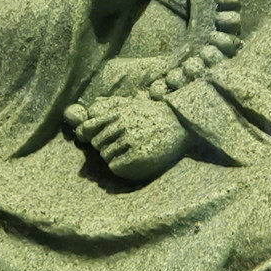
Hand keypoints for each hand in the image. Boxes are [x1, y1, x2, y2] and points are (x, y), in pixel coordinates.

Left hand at [65, 94, 190, 181]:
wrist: (182, 124)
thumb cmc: (156, 115)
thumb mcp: (134, 103)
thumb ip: (112, 105)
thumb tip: (93, 106)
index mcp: (119, 112)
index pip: (89, 126)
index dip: (88, 134)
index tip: (97, 138)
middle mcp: (123, 125)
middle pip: (97, 143)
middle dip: (104, 146)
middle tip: (118, 147)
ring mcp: (131, 140)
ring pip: (105, 155)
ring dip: (112, 157)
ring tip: (126, 154)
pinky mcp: (139, 155)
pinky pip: (115, 166)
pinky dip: (118, 167)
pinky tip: (128, 163)